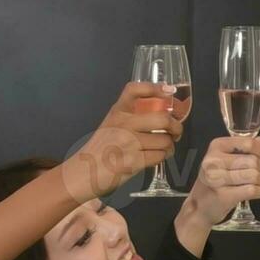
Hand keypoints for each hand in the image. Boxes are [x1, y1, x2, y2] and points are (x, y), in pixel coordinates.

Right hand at [58, 81, 183, 202]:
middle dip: (176, 127)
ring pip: (165, 141)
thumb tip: (163, 113)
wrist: (83, 172)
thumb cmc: (100, 149)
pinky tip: (156, 157)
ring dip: (169, 146)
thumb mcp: (111, 125)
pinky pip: (159, 156)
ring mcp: (128, 143)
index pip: (135, 89)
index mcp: (118, 111)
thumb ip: (131, 117)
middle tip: (176, 132)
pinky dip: (162, 157)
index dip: (155, 88)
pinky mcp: (133, 162)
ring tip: (164, 148)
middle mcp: (123, 124)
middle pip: (162, 118)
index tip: (168, 91)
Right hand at [174, 136, 259, 253]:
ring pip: (255, 176)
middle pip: (254, 161)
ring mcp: (217, 179)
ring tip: (250, 184)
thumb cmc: (214, 181)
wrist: (199, 205)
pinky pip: (253, 190)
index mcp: (216, 146)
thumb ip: (243, 148)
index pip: (249, 143)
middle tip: (251, 175)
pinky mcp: (223, 196)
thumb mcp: (224, 158)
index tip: (259, 157)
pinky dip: (257, 192)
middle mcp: (214, 161)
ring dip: (259, 182)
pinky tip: (250, 192)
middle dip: (259, 170)